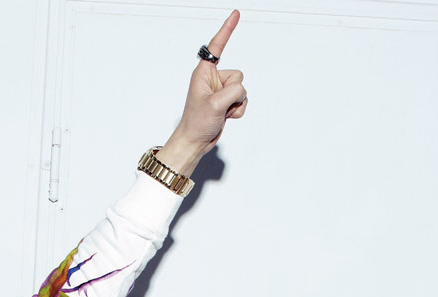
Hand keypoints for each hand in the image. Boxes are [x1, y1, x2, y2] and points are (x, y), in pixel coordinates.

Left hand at [157, 10, 247, 175]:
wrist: (195, 141)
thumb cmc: (197, 122)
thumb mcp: (215, 104)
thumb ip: (233, 90)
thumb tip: (241, 91)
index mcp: (204, 72)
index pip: (217, 46)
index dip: (227, 30)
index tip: (235, 14)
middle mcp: (213, 78)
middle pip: (238, 74)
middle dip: (233, 92)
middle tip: (219, 105)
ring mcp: (220, 90)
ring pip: (242, 88)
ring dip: (236, 103)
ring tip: (221, 113)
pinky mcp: (226, 101)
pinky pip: (243, 100)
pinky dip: (238, 109)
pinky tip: (226, 116)